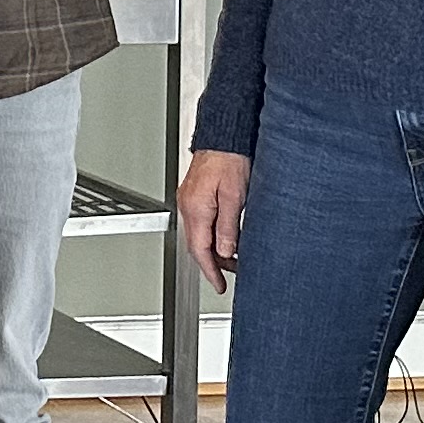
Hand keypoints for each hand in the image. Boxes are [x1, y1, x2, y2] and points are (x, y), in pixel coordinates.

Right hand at [177, 149, 250, 289]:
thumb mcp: (235, 197)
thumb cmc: (230, 160)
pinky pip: (200, 223)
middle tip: (233, 272)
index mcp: (196, 209)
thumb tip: (225, 252)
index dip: (211, 271)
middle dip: (214, 263)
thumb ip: (228, 228)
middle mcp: (188, 206)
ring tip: (234, 256)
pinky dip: (211, 235)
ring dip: (214, 249)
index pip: (200, 250)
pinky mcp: (194, 195)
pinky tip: (225, 236)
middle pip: (197, 245)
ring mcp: (189, 200)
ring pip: (199, 235)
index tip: (218, 285)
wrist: (223, 136)